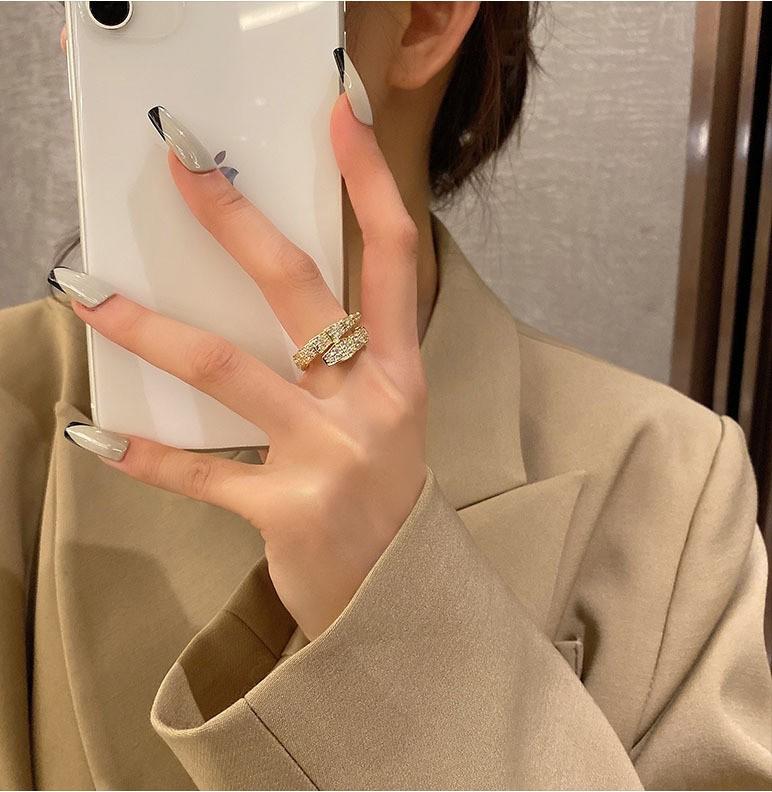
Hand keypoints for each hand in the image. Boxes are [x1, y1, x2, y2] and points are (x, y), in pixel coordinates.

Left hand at [63, 94, 428, 641]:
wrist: (399, 596)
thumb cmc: (386, 491)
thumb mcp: (384, 411)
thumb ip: (340, 357)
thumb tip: (259, 292)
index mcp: (402, 370)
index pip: (393, 254)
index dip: (369, 178)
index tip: (338, 110)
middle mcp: (371, 402)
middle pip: (298, 291)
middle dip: (235, 218)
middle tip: (180, 161)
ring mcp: (329, 456)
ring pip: (227, 371)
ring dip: (147, 328)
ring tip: (83, 287)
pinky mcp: (285, 512)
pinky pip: (201, 474)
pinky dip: (144, 454)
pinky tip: (93, 433)